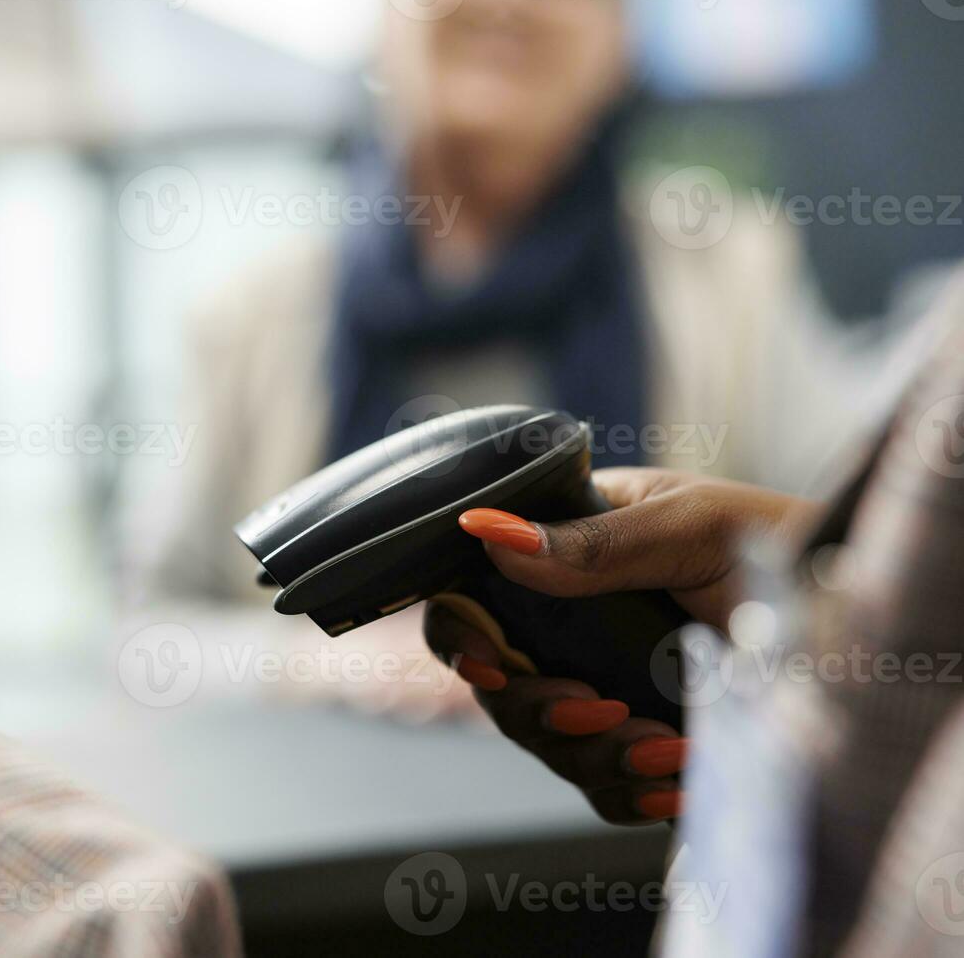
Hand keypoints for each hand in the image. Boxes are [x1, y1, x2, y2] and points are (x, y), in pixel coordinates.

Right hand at [425, 468, 815, 823]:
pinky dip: (630, 790)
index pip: (472, 598)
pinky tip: (673, 776)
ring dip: (596, 755)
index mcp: (564, 553)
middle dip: (538, 709)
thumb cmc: (778, 542)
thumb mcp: (687, 526)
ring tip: (667, 746)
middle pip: (499, 686)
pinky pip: (602, 786)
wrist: (854, 610)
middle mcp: (568, 623)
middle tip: (595, 709)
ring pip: (546, 742)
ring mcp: (601, 683)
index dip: (462, 638)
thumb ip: (590, 540)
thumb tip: (489, 532)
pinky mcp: (639, 741)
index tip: (494, 667)